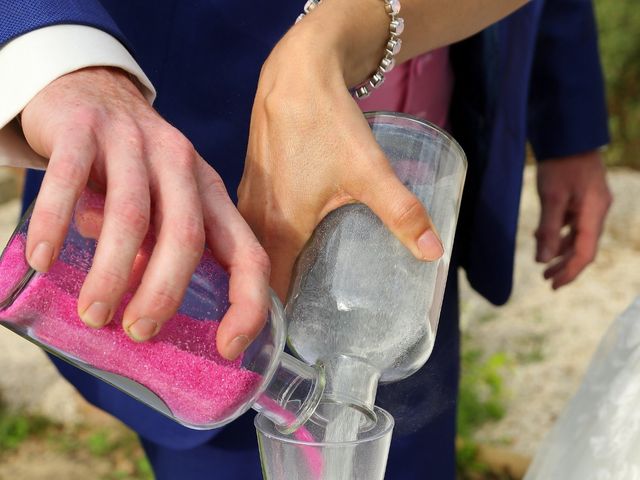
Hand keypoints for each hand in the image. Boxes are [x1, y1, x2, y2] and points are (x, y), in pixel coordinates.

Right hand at [21, 67, 268, 359]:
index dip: (246, 303)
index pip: (247, 252)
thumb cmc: (135, 169)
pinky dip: (55, 223)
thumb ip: (163, 251)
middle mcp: (181, 164)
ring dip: (113, 272)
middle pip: (186, 237)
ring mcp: (134, 143)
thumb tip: (150, 318)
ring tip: (94, 313)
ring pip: (131, 216)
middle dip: (165, 293)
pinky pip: (69, 179)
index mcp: (211, 193)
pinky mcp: (84, 130)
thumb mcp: (164, 205)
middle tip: (138, 333)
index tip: (226, 348)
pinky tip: (43, 258)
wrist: (93, 91)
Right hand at [238, 6, 442, 299]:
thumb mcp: (369, 172)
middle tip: (295, 328)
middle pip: (257, 278)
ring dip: (264, 277)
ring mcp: (248, 202)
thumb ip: (402, 214)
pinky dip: (261, 248)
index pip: (268, 295)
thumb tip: (432, 252)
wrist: (296, 73)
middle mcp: (254, 221)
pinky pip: (250, 230)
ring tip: (290, 298)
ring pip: (251, 253)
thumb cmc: (325, 122)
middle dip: (272, 306)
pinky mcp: (252, 186)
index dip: (276, 325)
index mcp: (278, 228)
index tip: (289, 346)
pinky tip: (284, 250)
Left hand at [535, 150, 611, 288]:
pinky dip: (558, 233)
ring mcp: (591, 204)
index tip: (553, 285)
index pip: (585, 253)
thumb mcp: (551, 197)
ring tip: (542, 262)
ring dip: (559, 250)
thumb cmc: (560, 163)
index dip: (570, 272)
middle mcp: (597, 211)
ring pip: (577, 236)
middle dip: (564, 265)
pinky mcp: (582, 198)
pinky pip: (572, 223)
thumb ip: (548, 229)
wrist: (568, 135)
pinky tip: (541, 236)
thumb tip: (543, 260)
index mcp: (594, 212)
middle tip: (546, 280)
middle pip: (583, 247)